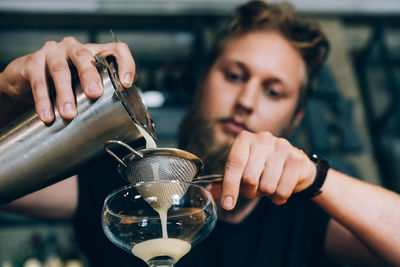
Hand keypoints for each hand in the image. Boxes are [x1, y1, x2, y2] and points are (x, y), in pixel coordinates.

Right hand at [0, 36, 134, 122]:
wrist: (25, 80)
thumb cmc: (62, 83)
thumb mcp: (83, 85)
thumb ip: (99, 93)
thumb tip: (118, 115)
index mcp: (93, 53)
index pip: (116, 50)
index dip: (125, 63)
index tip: (126, 83)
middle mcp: (74, 48)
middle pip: (85, 57)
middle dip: (90, 75)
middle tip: (94, 94)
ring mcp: (52, 52)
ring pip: (60, 70)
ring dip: (65, 93)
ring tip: (69, 113)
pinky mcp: (32, 61)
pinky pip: (38, 81)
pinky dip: (42, 100)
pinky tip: (48, 115)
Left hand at [214, 131, 316, 208]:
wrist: (295, 165)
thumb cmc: (263, 167)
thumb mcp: (243, 170)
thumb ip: (226, 180)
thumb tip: (209, 191)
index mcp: (244, 139)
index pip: (234, 164)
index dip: (229, 186)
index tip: (227, 204)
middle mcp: (263, 139)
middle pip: (249, 178)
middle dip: (249, 191)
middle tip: (253, 189)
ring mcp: (281, 147)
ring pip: (266, 186)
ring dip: (265, 194)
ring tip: (268, 185)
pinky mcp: (296, 159)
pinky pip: (282, 190)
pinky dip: (278, 198)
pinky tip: (279, 189)